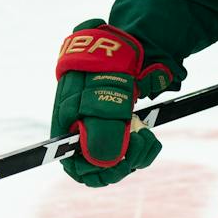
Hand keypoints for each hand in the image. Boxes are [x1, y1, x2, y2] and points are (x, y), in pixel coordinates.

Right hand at [50, 20, 175, 186]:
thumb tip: (107, 164)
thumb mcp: (101, 104)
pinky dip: (144, 145)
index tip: (121, 165)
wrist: (123, 44)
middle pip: (101, 167)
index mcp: (68, 130)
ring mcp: (103, 128)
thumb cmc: (105, 72)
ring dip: (138, 153)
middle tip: (140, 141)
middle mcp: (83, 133)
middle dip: (124, 162)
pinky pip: (133, 149)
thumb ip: (101, 138)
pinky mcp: (121, 125)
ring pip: (120, 160)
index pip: (77, 168)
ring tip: (146, 135)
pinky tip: (149, 133)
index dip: (98, 173)